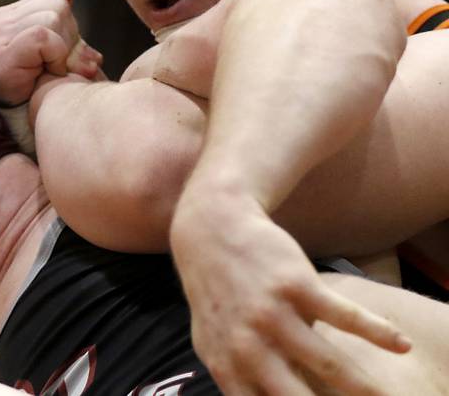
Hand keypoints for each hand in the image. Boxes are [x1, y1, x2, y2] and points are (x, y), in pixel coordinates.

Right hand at [0, 0, 102, 106]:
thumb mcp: (62, 47)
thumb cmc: (49, 88)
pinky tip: (49, 73)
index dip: (70, 28)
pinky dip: (56, 56)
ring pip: (51, 19)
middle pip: (55, 6)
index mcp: (10, 15)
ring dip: (64, 51)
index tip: (63, 57)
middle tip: (61, 66)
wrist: (35, 127)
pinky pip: (43, 37)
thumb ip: (62, 20)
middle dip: (69, 39)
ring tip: (54, 71)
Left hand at [171, 190, 410, 394]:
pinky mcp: (295, 285)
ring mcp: (272, 315)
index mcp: (227, 367)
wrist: (211, 232)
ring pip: (331, 365)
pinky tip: (400, 344)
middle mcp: (247, 347)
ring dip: (367, 388)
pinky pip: (345, 316)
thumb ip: (238, 379)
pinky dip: (378, 332)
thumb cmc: (216, 294)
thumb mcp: (214, 342)